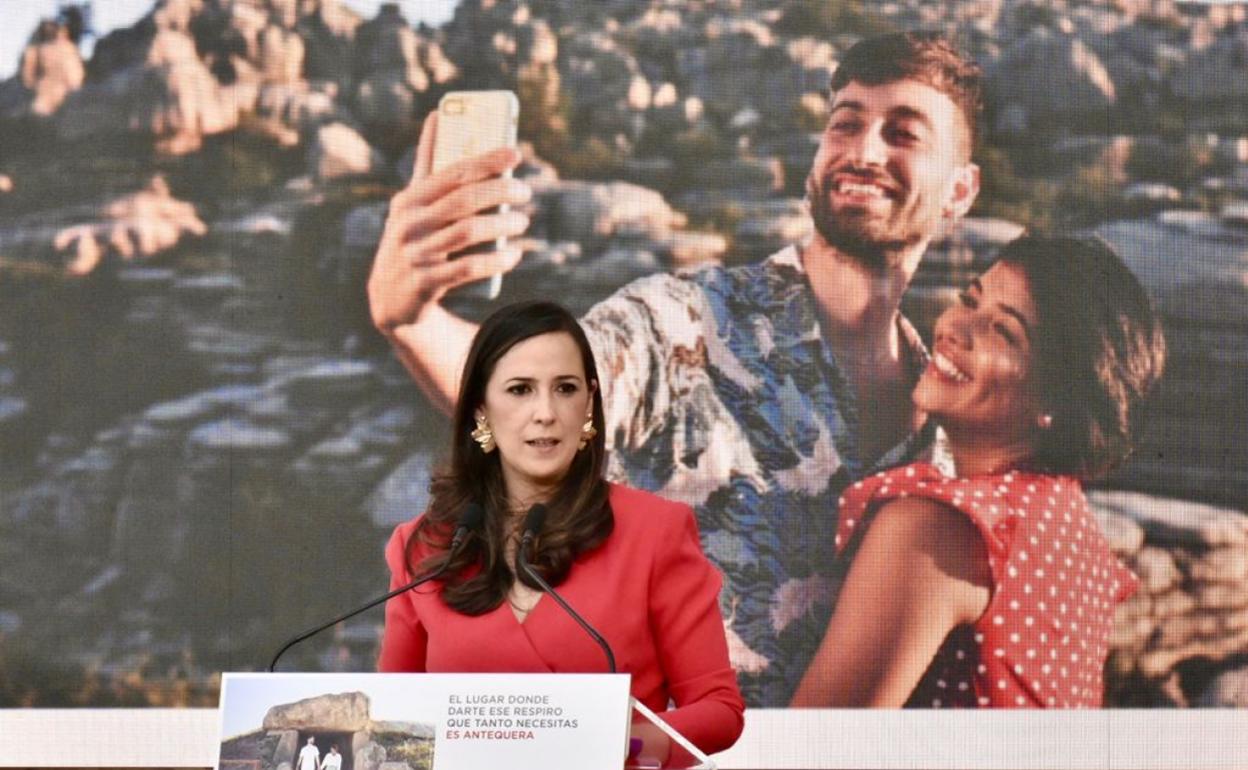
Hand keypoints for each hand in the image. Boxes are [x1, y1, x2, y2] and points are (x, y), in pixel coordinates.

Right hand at [367, 111, 532, 335]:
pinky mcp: (426, 283)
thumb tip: (438, 115)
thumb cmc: (412, 237)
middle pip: (464, 200)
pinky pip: (467, 268)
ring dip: (503, 226)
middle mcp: (409, 223)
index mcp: (410, 199)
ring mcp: (416, 254)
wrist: (390, 297)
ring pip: (468, 232)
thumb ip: (427, 163)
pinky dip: (496, 261)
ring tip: (522, 221)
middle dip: (501, 192)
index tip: (515, 153)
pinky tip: (514, 254)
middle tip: (525, 192)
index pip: (453, 172)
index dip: (486, 160)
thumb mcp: (414, 202)